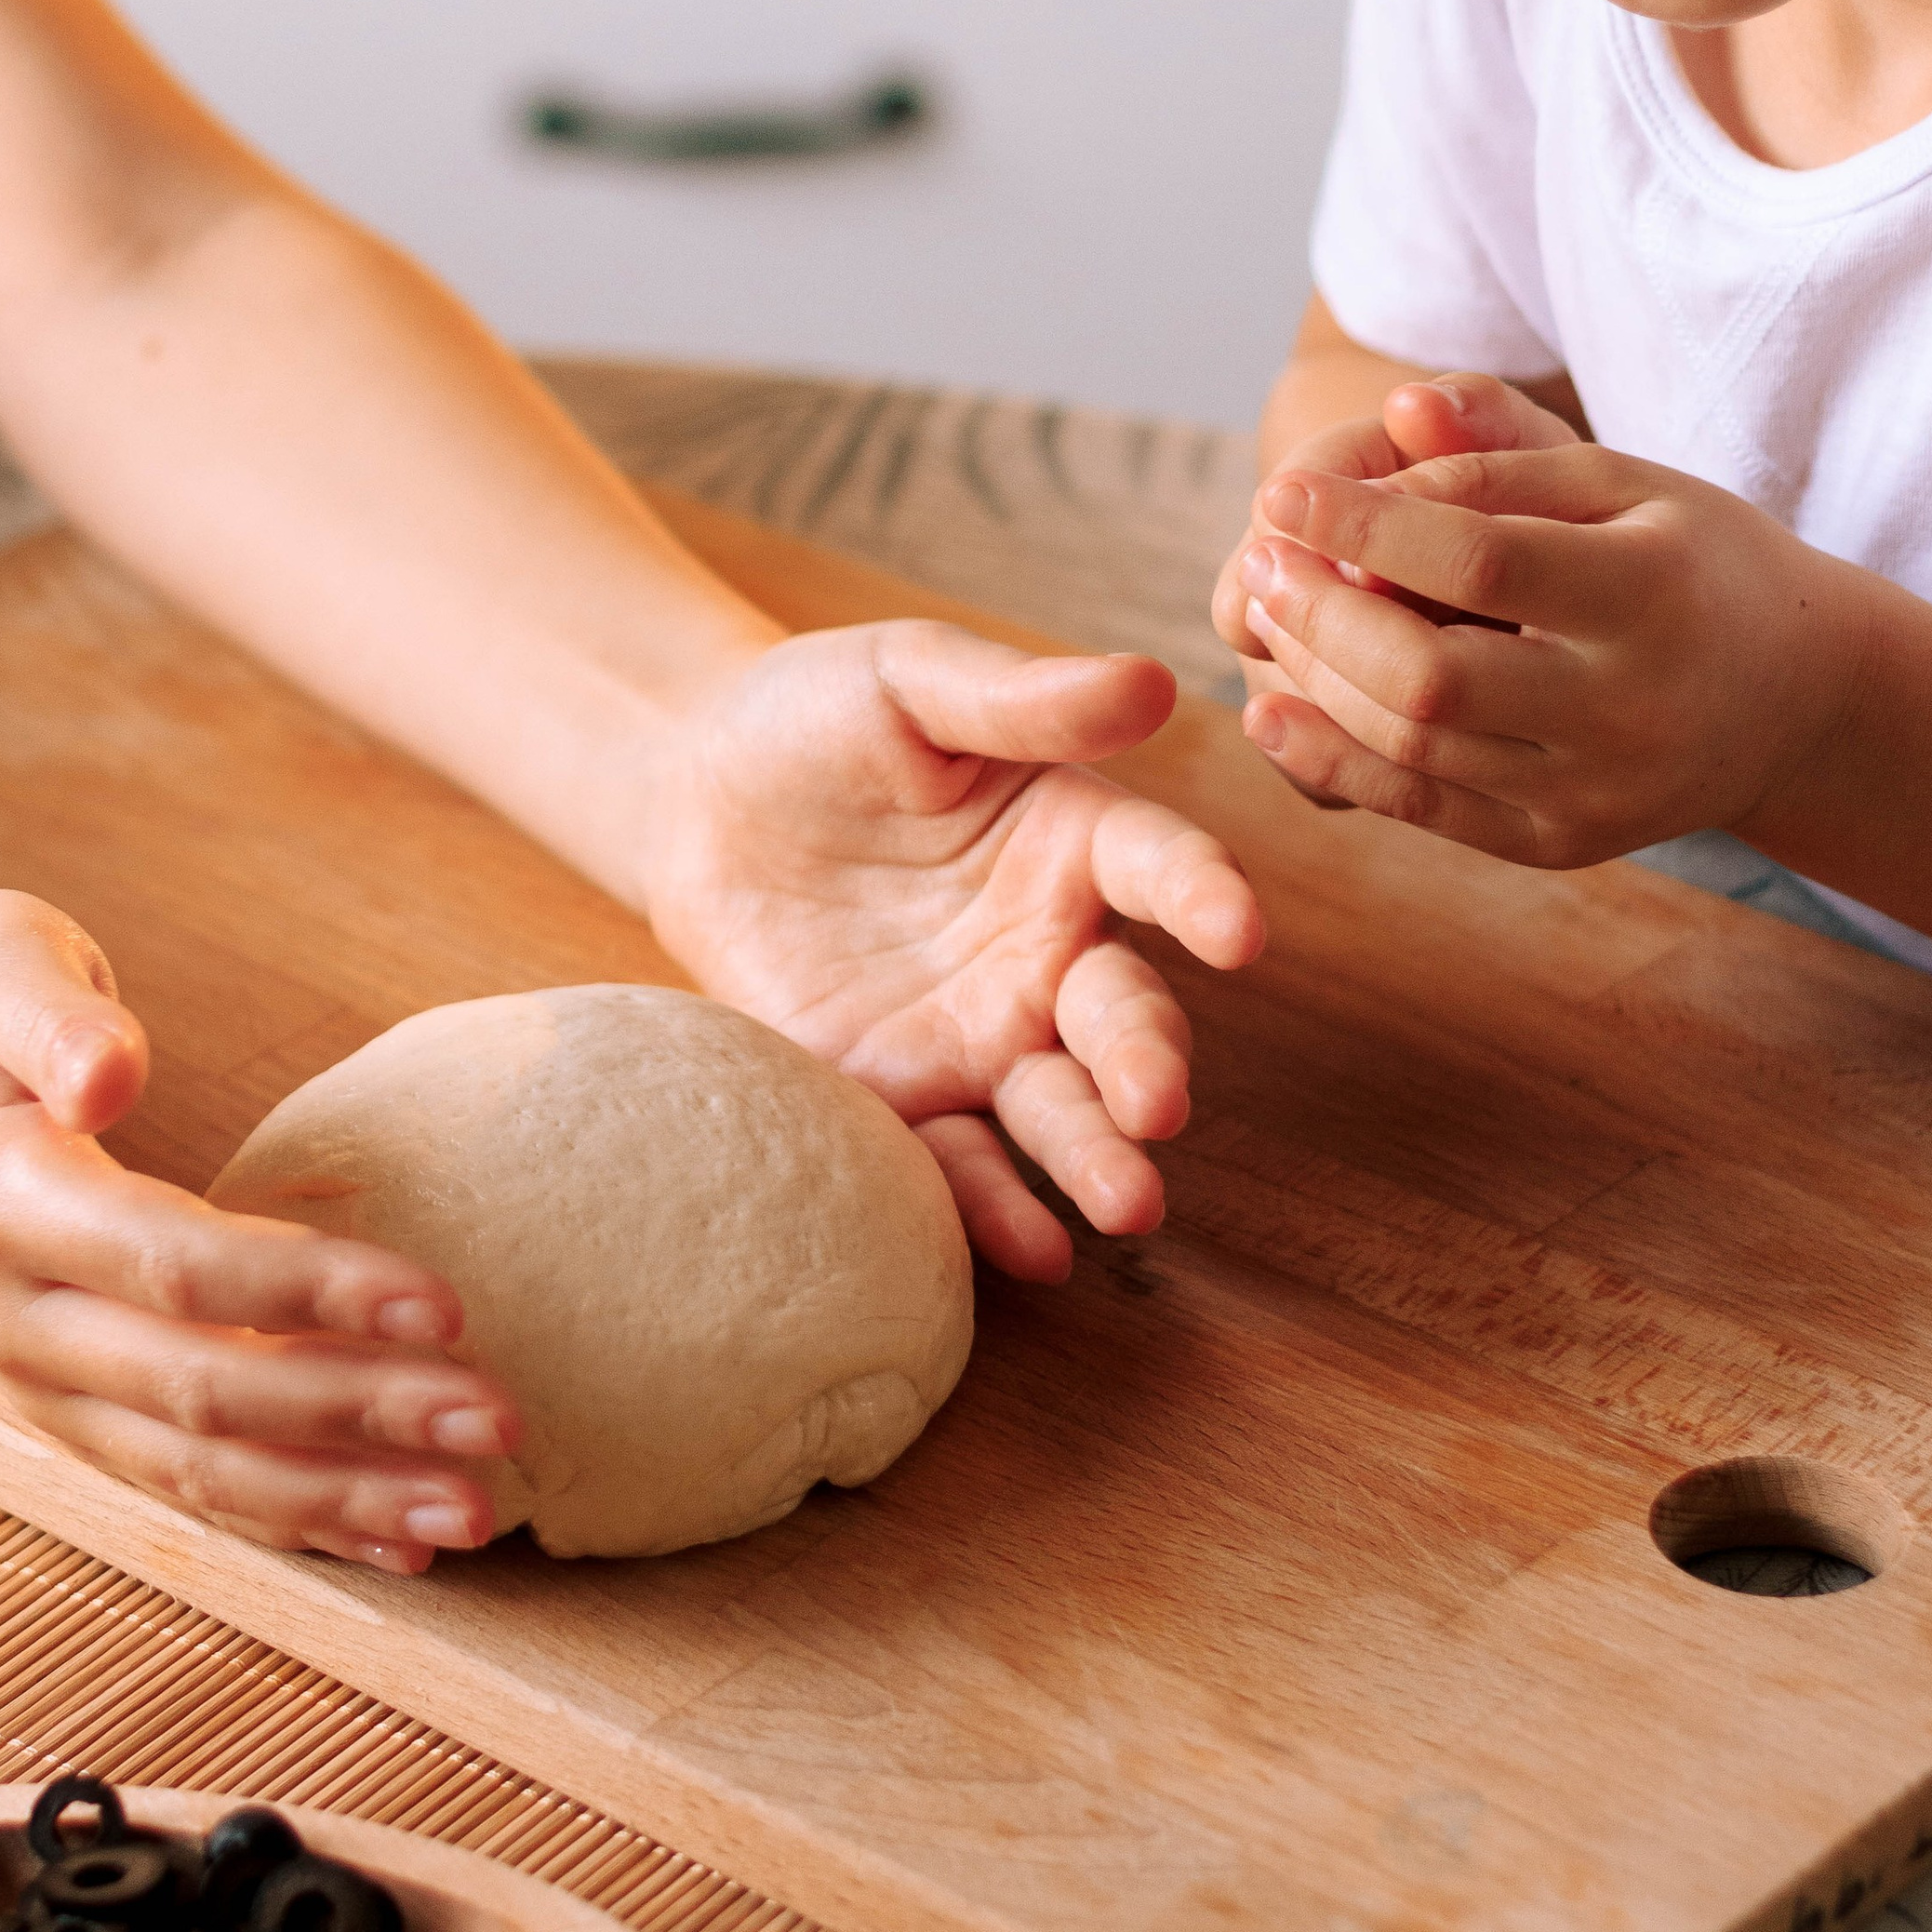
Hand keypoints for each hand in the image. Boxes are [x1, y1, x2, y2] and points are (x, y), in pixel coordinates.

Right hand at [0, 890, 520, 1572]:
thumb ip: (50, 1013)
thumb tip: (112, 1072)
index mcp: (2, 1201)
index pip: (175, 1265)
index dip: (309, 1292)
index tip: (444, 1302)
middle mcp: (15, 1320)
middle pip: (204, 1390)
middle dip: (360, 1415)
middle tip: (500, 1419)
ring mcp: (40, 1385)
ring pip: (200, 1471)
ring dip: (342, 1500)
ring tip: (475, 1511)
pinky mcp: (73, 1414)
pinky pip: (188, 1490)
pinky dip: (295, 1525)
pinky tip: (399, 1548)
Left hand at [638, 623, 1264, 1280]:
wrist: (691, 796)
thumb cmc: (817, 716)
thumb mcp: (908, 681)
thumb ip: (1020, 698)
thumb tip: (1155, 681)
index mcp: (1074, 838)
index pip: (1159, 867)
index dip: (1203, 897)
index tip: (1239, 930)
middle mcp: (1048, 951)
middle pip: (1120, 1015)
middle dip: (1146, 1064)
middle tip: (1157, 1106)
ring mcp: (980, 1034)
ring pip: (1056, 1107)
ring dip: (1094, 1157)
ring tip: (1127, 1207)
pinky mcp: (900, 1096)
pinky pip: (955, 1160)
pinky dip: (996, 1210)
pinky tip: (1039, 1251)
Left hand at [1224, 374, 1860, 866]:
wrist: (1792, 700)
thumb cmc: (1687, 559)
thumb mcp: (1624, 479)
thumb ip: (1502, 448)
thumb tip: (1393, 410)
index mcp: (1651, 595)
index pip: (1481, 561)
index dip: (1364, 528)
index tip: (1280, 494)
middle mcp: (1627, 709)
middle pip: (1429, 674)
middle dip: (1321, 614)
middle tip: (1259, 558)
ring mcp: (1592, 791)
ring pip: (1413, 746)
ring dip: (1313, 677)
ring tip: (1264, 609)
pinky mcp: (1558, 843)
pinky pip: (1422, 809)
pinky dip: (1333, 759)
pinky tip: (1270, 710)